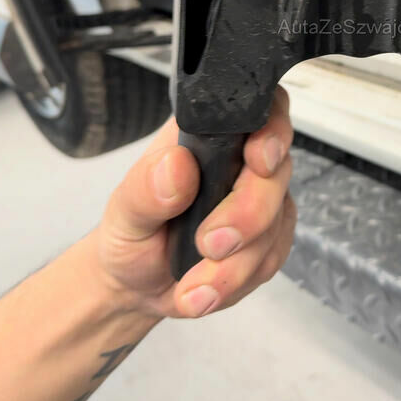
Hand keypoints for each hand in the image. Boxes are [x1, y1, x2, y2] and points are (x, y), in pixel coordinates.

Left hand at [91, 87, 295, 318]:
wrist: (136, 286)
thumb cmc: (132, 233)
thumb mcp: (124, 210)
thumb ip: (147, 188)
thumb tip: (176, 166)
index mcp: (209, 135)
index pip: (260, 111)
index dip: (271, 131)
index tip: (258, 161)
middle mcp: (242, 161)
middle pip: (276, 172)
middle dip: (249, 215)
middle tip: (209, 245)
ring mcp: (262, 200)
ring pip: (277, 222)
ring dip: (237, 263)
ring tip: (193, 287)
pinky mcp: (269, 239)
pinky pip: (273, 256)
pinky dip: (239, 280)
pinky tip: (206, 289)